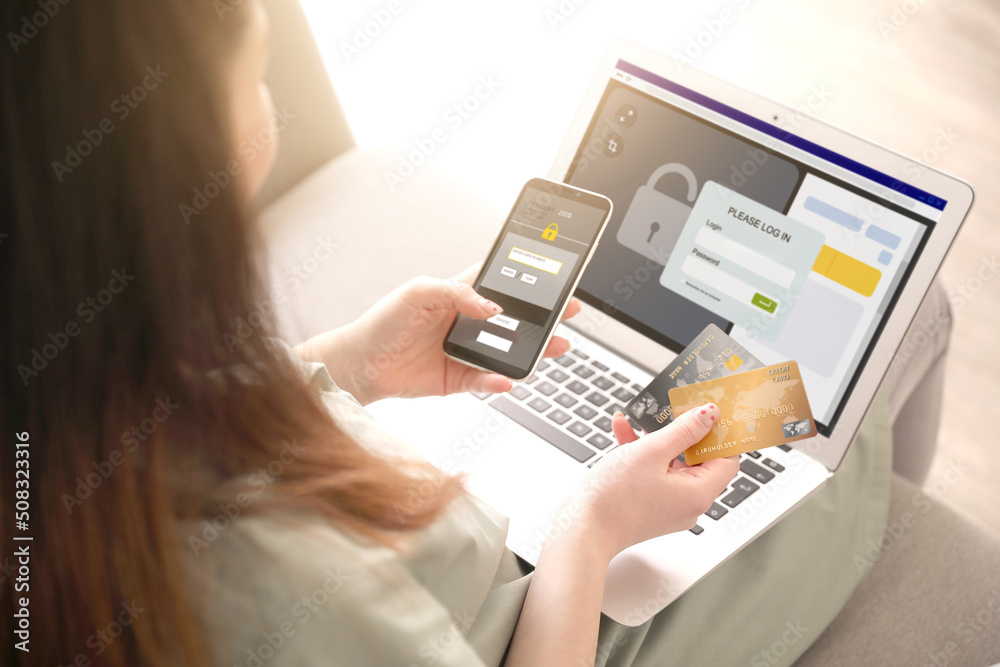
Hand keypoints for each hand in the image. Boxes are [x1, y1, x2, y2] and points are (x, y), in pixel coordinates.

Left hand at [296, 266, 580, 404]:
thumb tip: (492, 306)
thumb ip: (457, 292)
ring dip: (533, 351)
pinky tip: (507, 379)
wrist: (359, 364)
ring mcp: (466, 352)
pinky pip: (487, 381)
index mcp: (460, 294)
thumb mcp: (418, 292)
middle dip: (544, 317)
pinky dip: (499, 381)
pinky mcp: (459, 379)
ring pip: (509, 351)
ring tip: (554, 348)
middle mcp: (467, 323)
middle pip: (515, 319)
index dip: (530, 282)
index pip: (502, 284)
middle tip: (568, 314)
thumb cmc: (383, 322)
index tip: (556, 280)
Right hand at [557, 404, 738, 561]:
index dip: (719, 433)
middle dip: (683, 432)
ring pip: (673, 464)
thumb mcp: (651, 452)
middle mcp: (689, 503)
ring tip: (640, 420)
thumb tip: (710, 414)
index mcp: (699, 493)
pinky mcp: (651, 506)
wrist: (582, 530)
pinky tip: (624, 433)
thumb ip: (684, 430)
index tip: (708, 412)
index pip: (726, 458)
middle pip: (699, 460)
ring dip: (658, 440)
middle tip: (673, 409)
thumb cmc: (614, 498)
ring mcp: (669, 506)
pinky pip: (656, 475)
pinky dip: (643, 455)